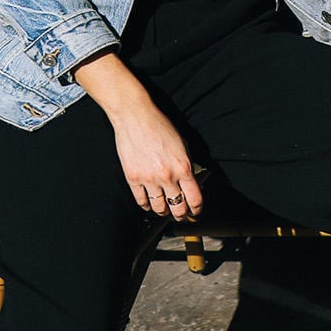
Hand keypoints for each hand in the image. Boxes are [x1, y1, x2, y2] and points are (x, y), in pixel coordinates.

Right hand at [111, 99, 204, 219]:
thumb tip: (191, 183)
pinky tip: (149, 202)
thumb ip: (187, 165)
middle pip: (178, 208)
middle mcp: (168, 176)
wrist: (134, 116)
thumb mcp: (182, 144)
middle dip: (181, 214)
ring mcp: (149, 179)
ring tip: (164, 209)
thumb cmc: (159, 125)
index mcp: (183, 167)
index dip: (197, 209)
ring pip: (159, 208)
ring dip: (164, 211)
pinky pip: (141, 201)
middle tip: (181, 214)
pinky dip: (147, 205)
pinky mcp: (132, 178)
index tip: (195, 211)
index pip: (195, 199)